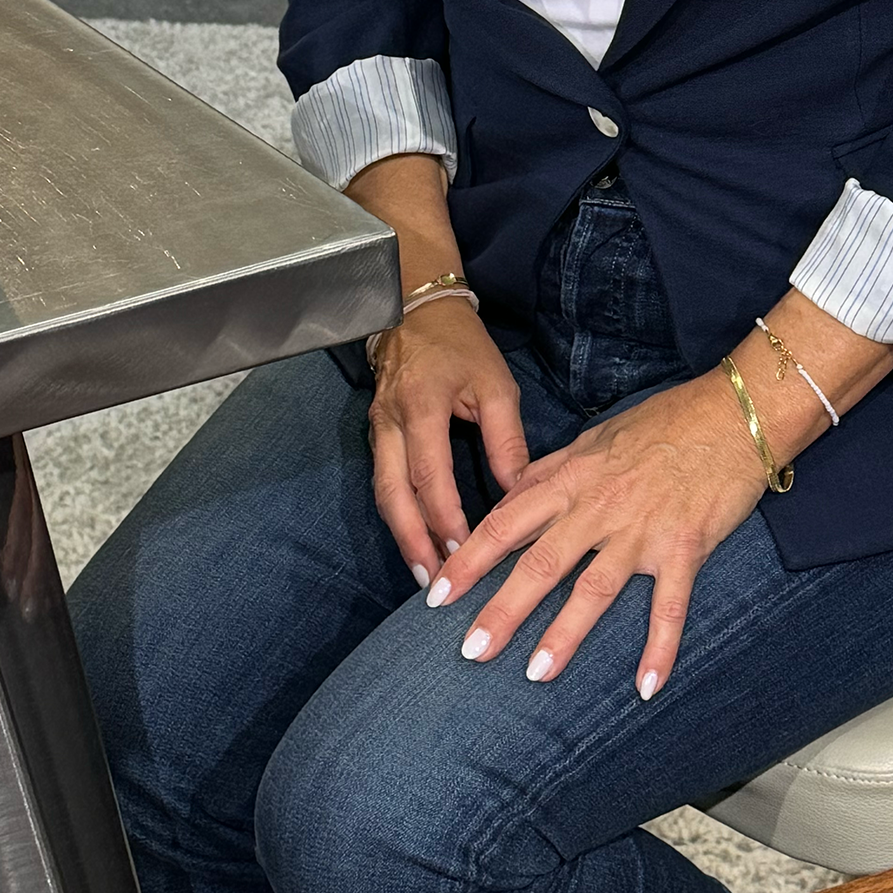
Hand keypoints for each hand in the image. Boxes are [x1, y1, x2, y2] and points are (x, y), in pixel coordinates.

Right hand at [370, 299, 530, 585]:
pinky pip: (383, 482)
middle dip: (413, 541)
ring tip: (425, 573)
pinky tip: (416, 540)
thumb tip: (518, 493)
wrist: (417, 311)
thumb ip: (506, 439)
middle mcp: (391, 422)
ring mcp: (377, 429)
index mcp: (422, 406)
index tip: (464, 551)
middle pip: (393, 494)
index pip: (429, 474)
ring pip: (382, 493)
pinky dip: (398, 515)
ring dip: (402, 536)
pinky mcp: (375, 434)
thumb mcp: (495, 384)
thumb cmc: (462, 346)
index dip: (444, 516)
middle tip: (434, 582)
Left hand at [424, 370, 768, 698]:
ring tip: (534, 675)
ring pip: (594, 589)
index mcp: (572, 478)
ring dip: (564, 635)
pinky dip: (659, 649)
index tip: (437, 596)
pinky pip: (669, 608)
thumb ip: (553, 471)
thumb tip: (513, 493)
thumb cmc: (663, 423)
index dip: (469, 560)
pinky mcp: (685, 548)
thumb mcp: (595, 438)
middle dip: (502, 610)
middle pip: (540, 563)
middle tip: (469, 652)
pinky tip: (647, 687)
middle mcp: (599, 507)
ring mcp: (642, 531)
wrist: (732, 414)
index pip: (506, 522)